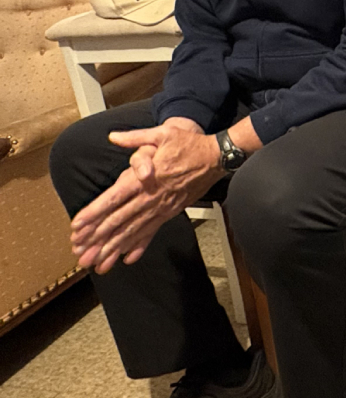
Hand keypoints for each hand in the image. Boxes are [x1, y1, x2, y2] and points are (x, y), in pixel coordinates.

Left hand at [70, 123, 220, 273]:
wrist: (216, 157)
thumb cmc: (189, 144)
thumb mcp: (163, 134)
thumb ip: (136, 138)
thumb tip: (113, 137)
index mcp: (145, 179)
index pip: (115, 198)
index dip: (95, 212)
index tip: (78, 226)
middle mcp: (151, 197)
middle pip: (120, 220)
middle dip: (98, 238)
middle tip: (81, 253)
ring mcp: (162, 208)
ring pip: (134, 231)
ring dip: (114, 248)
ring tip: (98, 264)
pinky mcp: (171, 212)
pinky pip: (152, 232)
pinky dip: (139, 245)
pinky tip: (127, 258)